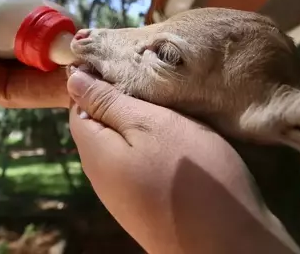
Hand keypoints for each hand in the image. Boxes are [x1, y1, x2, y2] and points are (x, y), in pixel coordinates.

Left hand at [67, 70, 299, 253]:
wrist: (226, 245)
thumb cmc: (189, 174)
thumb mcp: (149, 124)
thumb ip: (108, 102)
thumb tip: (73, 79)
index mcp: (93, 149)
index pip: (78, 103)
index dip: (99, 80)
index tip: (128, 63)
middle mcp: (101, 175)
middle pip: (101, 125)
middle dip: (123, 101)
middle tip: (157, 83)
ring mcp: (123, 194)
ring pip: (123, 145)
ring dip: (142, 125)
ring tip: (172, 108)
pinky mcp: (146, 205)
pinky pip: (140, 164)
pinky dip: (154, 147)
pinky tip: (179, 142)